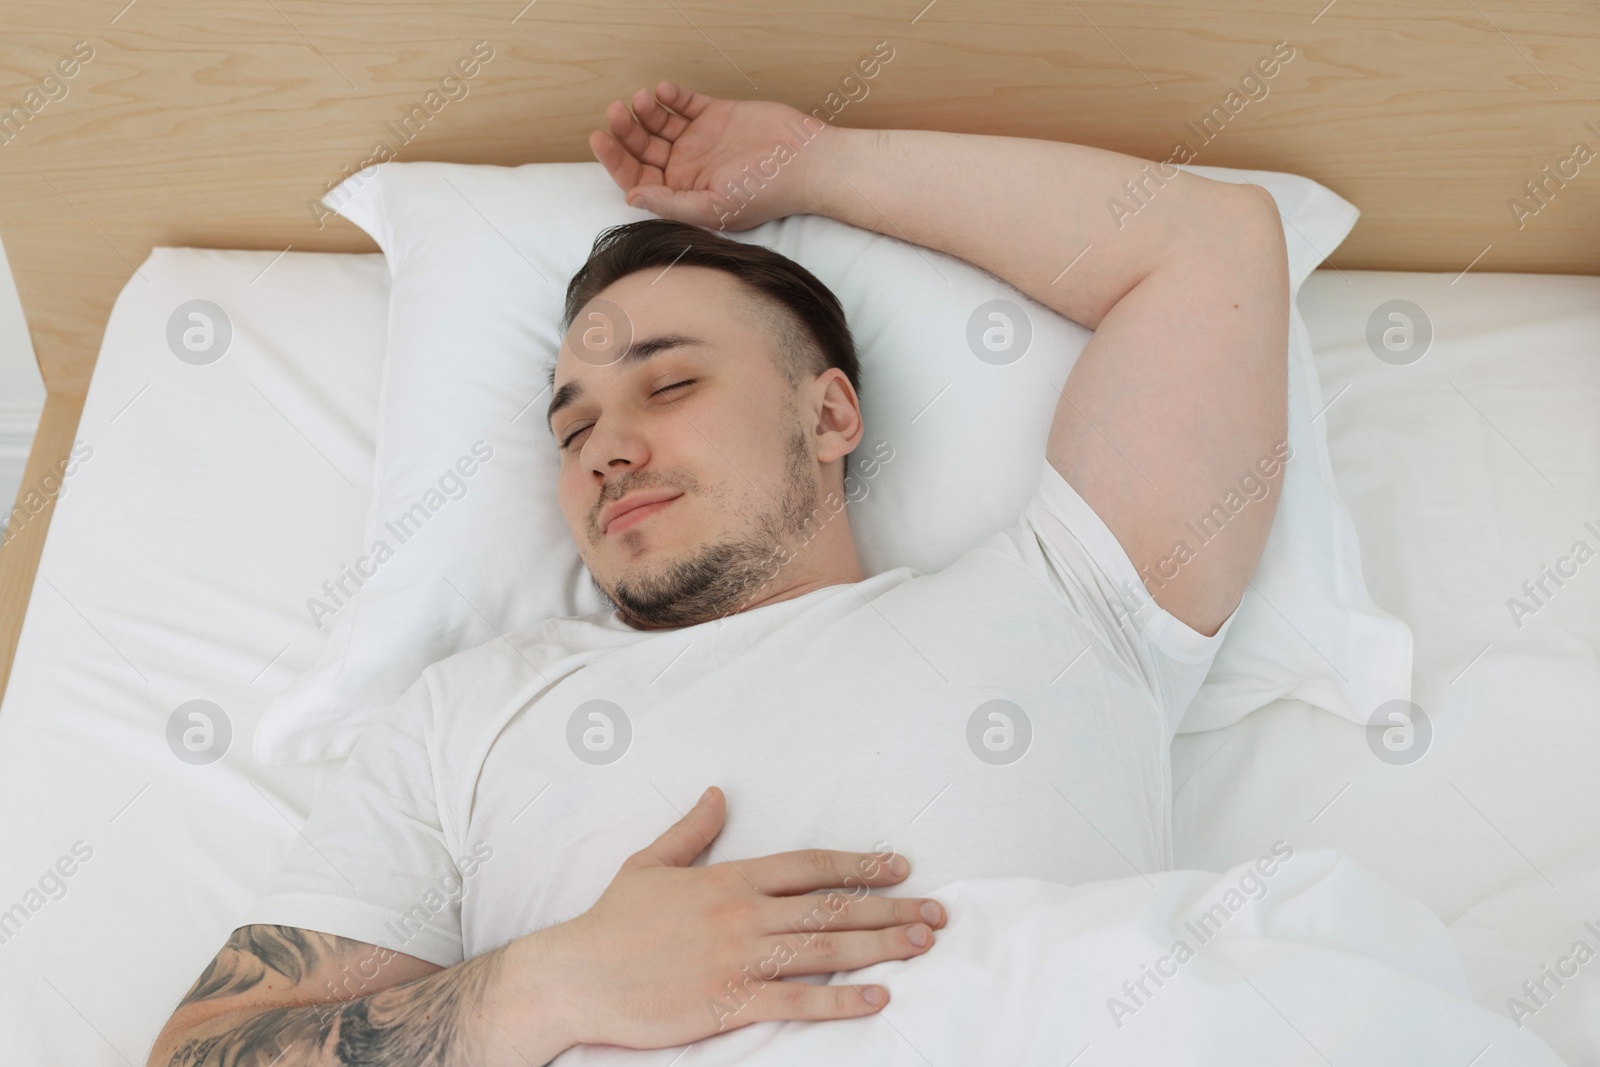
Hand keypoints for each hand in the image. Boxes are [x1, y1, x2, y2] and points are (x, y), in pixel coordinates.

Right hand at [504, 786, 944, 1053]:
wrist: (575, 976)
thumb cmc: (612, 923)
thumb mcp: (651, 863)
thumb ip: (693, 830)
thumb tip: (717, 793)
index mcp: (729, 879)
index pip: (810, 865)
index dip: (860, 865)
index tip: (900, 866)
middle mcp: (742, 915)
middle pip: (831, 908)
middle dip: (891, 908)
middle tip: (936, 911)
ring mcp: (739, 959)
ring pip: (825, 950)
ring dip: (881, 947)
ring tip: (923, 943)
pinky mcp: (729, 1002)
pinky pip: (797, 1001)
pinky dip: (841, 1001)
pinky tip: (878, 998)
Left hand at [589, 81, 834, 230]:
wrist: (805, 162)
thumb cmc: (765, 193)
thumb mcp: (714, 207)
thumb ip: (672, 204)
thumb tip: (631, 198)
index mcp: (681, 194)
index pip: (638, 178)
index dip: (615, 161)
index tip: (600, 139)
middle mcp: (686, 168)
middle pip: (643, 149)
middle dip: (625, 131)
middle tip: (615, 113)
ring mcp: (700, 141)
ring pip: (658, 123)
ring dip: (644, 111)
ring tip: (641, 99)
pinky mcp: (715, 115)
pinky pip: (685, 104)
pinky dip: (671, 96)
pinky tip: (663, 91)